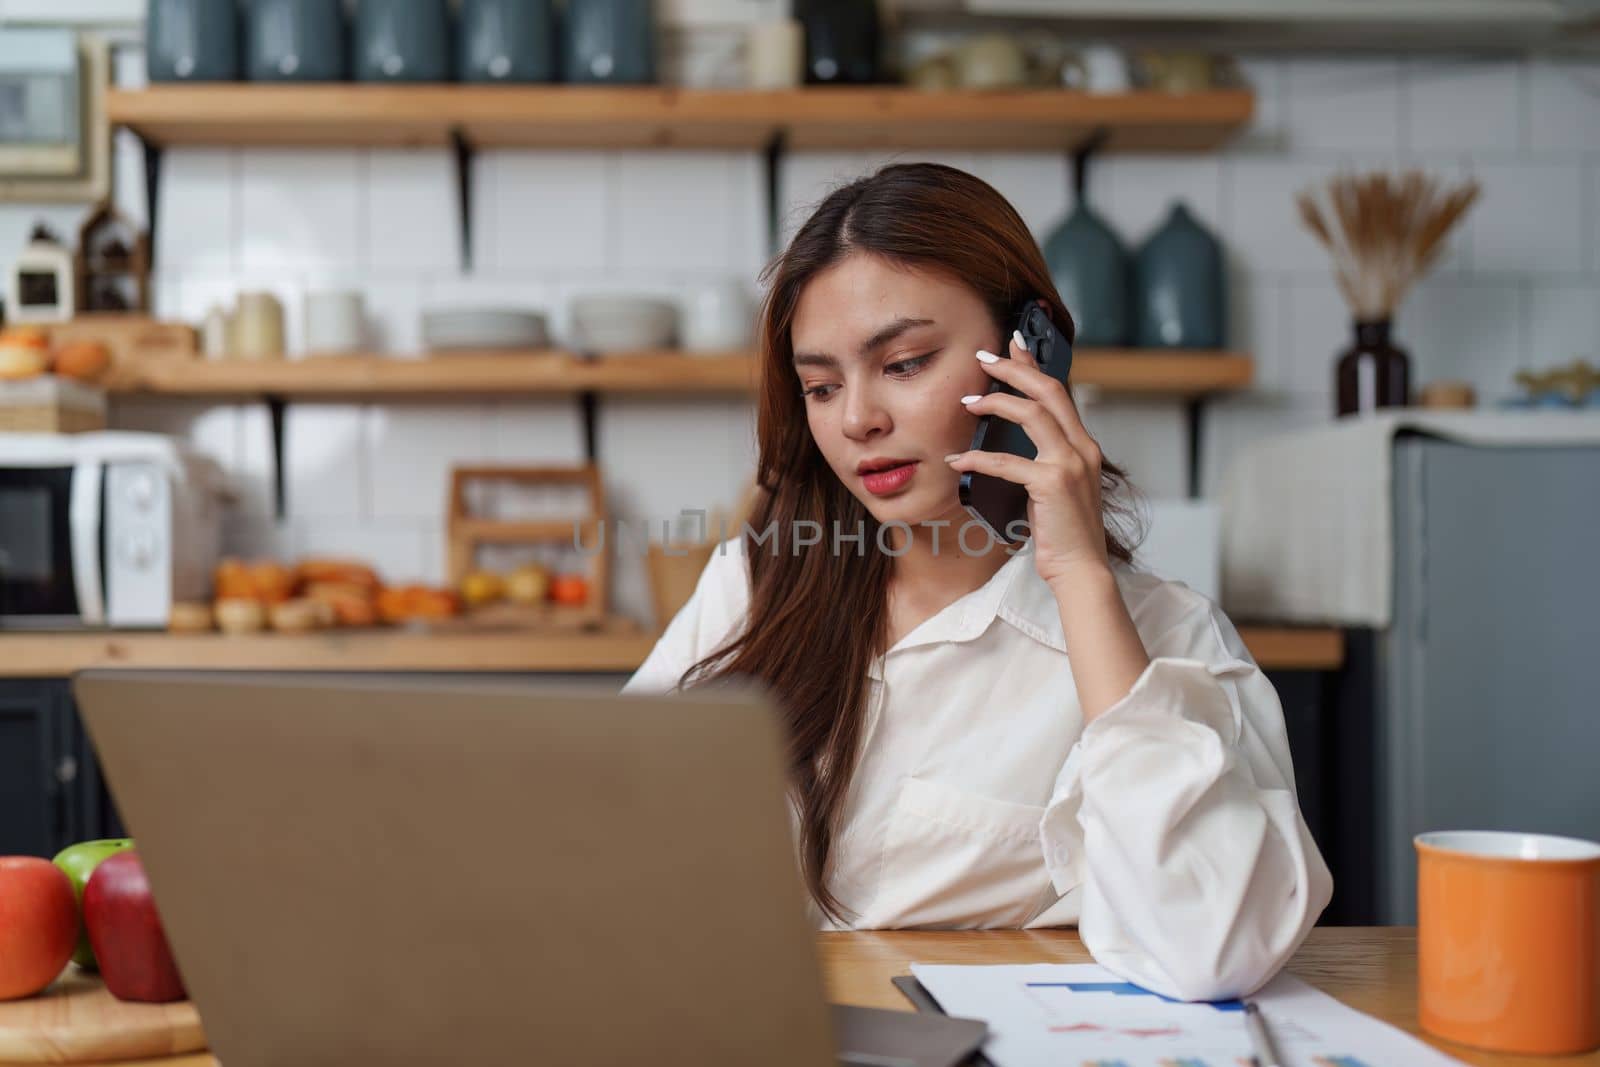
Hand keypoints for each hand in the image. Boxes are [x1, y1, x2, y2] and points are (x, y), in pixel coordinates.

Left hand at [944, 329, 1110, 589]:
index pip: (1059, 392)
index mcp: (1084, 446)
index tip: (1013, 344)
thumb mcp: (1059, 490)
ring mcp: (1071, 465)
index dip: (1034, 365)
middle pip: (1049, 390)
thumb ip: (1046, 464)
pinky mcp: (1052, 485)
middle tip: (982, 358)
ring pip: (1032, 414)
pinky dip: (978, 457)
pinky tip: (957, 460)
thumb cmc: (1065, 535)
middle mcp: (1082, 448)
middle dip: (1014, 369)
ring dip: (995, 402)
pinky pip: (1008, 461)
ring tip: (967, 402)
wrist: (1081, 571)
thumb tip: (1015, 447)